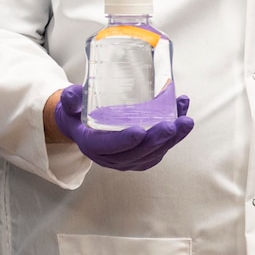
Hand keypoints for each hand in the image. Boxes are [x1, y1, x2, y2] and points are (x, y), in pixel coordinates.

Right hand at [51, 85, 193, 171]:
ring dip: (173, 139)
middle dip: (157, 140)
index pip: (108, 146)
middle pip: (137, 153)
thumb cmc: (76, 114)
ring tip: (186, 121)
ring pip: (153, 154)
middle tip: (172, 125)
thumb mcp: (68, 105)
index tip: (139, 131)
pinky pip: (160, 149)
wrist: (81, 126)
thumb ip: (70, 99)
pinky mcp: (141, 157)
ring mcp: (128, 160)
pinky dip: (175, 135)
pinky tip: (183, 114)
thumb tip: (73, 94)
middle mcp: (111, 157)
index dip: (124, 140)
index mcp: (92, 145)